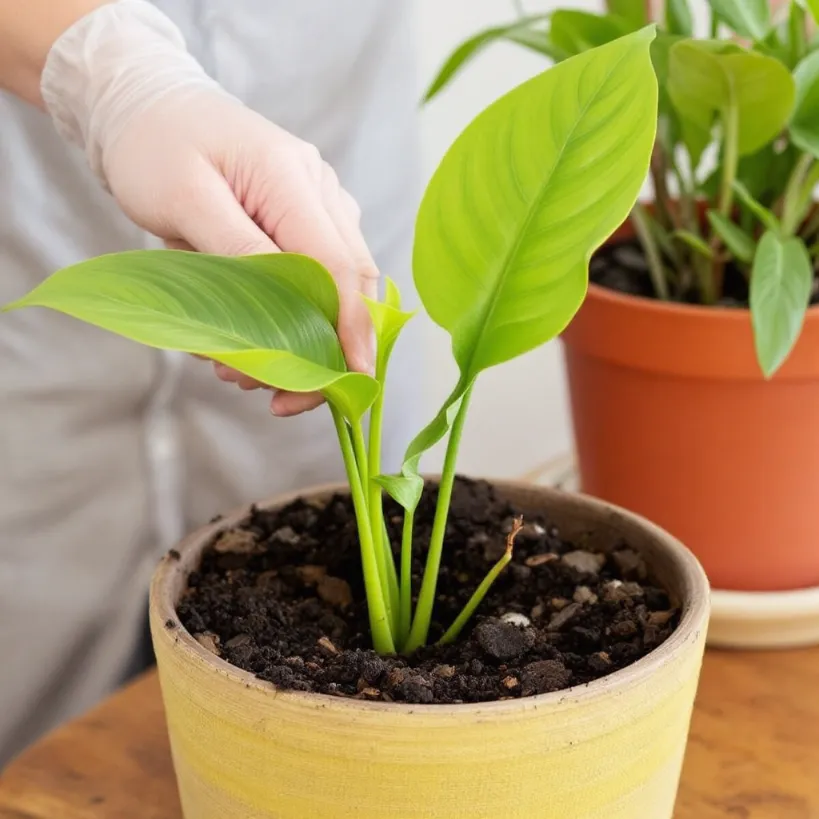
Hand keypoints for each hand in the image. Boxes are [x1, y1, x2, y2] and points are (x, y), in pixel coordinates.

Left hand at [41, 0, 376, 415]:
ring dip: (297, 340)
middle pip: (350, 286)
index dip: (351, 328)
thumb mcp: (185, 198)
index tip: (351, 381)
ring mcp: (318, 208)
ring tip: (236, 367)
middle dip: (322, 348)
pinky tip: (242, 336)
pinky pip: (311, 281)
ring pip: (333, 290)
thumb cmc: (156, 146)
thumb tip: (288, 307)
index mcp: (294, 179)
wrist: (146, 108)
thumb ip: (239, 250)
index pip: (340, 267)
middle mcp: (321, 193)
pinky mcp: (303, 223)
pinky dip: (285, 319)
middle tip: (273, 395)